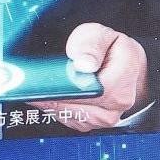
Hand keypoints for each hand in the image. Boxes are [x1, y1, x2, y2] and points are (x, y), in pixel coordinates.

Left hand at [29, 22, 148, 131]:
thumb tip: (83, 64)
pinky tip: (50, 93)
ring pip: (66, 114)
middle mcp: (113, 108)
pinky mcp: (90, 124)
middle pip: (71, 107)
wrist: (127, 68)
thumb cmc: (114, 50)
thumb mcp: (104, 35)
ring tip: (41, 84)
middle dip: (50, 94)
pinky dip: (56, 106)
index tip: (39, 83)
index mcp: (119, 85)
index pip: (83, 93)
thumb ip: (91, 45)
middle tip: (32, 81)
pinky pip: (66, 119)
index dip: (60, 88)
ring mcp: (102, 119)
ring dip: (51, 101)